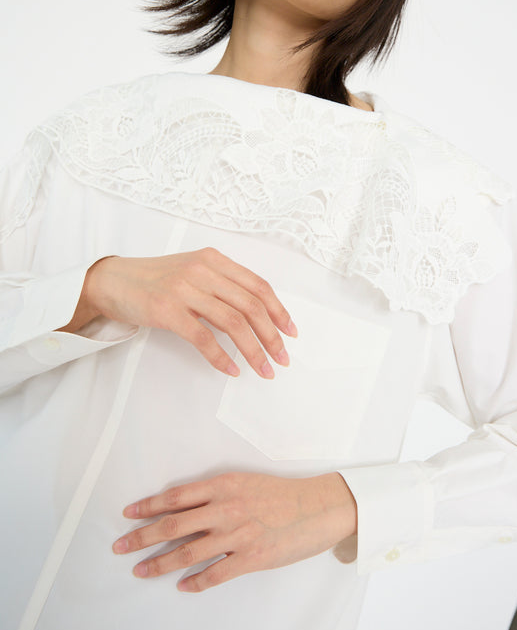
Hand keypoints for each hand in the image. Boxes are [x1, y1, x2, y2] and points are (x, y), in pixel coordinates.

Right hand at [59, 248, 297, 378]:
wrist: (112, 281)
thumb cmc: (156, 280)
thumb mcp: (193, 272)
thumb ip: (222, 285)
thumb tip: (258, 316)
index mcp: (214, 259)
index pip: (258, 286)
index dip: (279, 311)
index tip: (290, 333)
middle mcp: (202, 270)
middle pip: (251, 306)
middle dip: (272, 336)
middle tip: (282, 358)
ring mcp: (184, 289)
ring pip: (233, 323)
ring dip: (253, 350)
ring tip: (263, 369)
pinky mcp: (167, 311)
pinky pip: (204, 338)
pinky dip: (221, 357)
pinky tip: (231, 369)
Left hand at [112, 472, 356, 592]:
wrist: (319, 507)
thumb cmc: (282, 493)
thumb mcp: (244, 482)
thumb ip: (215, 494)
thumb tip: (183, 508)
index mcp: (223, 485)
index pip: (175, 496)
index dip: (148, 505)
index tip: (128, 513)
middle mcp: (226, 508)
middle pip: (173, 524)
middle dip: (141, 536)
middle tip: (119, 546)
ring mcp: (238, 534)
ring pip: (188, 552)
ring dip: (160, 563)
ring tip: (141, 570)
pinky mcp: (252, 557)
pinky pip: (215, 574)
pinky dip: (195, 582)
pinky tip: (182, 586)